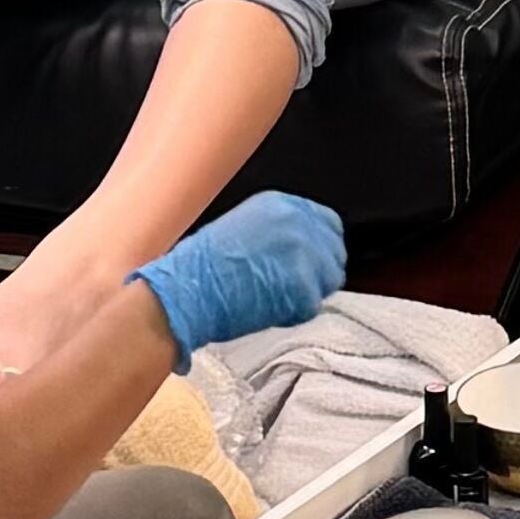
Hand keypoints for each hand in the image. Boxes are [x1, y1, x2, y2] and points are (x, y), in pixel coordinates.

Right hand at [125, 192, 347, 368]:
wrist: (185, 291)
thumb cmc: (200, 266)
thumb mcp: (242, 228)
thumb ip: (277, 233)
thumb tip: (300, 249)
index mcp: (281, 204)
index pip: (328, 223)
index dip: (323, 246)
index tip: (313, 262)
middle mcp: (298, 222)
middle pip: (334, 252)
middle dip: (319, 272)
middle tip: (294, 288)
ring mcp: (304, 253)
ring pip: (329, 279)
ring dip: (308, 293)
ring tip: (276, 298)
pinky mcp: (304, 285)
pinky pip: (312, 305)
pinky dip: (293, 314)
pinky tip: (267, 310)